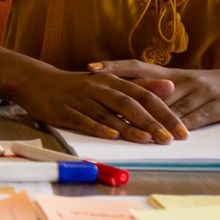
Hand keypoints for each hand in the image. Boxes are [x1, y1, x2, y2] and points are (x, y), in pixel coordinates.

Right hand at [16, 63, 188, 142]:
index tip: (182, 131)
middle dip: (152, 121)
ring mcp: (80, 98)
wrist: (37, 81)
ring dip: (128, 126)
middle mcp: (99, 87)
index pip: (144, 96)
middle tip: (170, 139)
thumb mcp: (109, 82)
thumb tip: (170, 86)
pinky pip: (83, 119)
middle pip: (130, 104)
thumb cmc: (78, 85)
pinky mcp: (63, 109)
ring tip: (147, 139)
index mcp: (112, 80)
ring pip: (108, 112)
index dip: (165, 112)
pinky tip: (111, 136)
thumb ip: (140, 85)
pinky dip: (97, 127)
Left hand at [91, 60, 219, 129]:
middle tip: (95, 97)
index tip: (90, 69)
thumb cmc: (214, 86)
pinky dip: (180, 127)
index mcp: (173, 73)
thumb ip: (160, 90)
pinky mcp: (218, 106)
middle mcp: (183, 79)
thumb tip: (128, 97)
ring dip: (147, 116)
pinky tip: (167, 136)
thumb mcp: (186, 83)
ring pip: (169, 105)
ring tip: (122, 123)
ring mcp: (201, 92)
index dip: (114, 67)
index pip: (138, 66)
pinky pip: (196, 118)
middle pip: (148, 87)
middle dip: (122, 93)